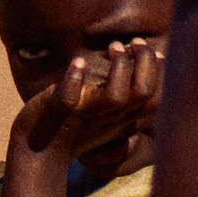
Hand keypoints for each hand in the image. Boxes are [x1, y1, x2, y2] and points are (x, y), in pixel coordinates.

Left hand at [14, 38, 163, 164]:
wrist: (38, 154)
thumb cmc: (70, 127)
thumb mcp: (100, 113)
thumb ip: (115, 94)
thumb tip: (130, 63)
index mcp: (120, 118)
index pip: (153, 99)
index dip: (159, 73)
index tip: (156, 50)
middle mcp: (108, 119)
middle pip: (143, 94)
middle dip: (146, 64)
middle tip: (135, 41)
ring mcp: (84, 117)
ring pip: (115, 97)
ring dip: (119, 67)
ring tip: (112, 45)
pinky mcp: (58, 113)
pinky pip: (69, 100)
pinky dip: (74, 80)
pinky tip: (78, 61)